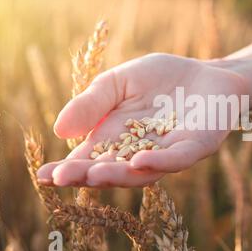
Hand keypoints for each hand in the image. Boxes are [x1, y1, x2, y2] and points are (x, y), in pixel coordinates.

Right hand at [37, 53, 247, 187]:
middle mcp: (142, 152)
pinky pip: (178, 158)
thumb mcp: (119, 82)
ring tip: (94, 174)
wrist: (208, 72)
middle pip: (113, 170)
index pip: (90, 158)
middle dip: (88, 175)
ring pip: (143, 171)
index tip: (44, 175)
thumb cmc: (162, 78)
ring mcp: (170, 153)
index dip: (69, 168)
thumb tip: (60, 131)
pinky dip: (160, 161)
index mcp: (119, 138)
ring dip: (119, 174)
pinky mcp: (197, 146)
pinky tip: (140, 160)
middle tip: (62, 178)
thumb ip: (93, 103)